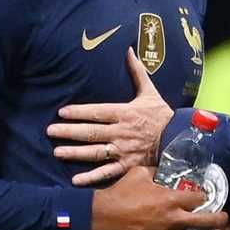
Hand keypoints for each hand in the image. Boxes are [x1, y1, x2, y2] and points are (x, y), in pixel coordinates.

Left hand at [47, 48, 172, 185]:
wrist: (179, 138)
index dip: (79, 112)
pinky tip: (76, 180)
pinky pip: (107, 172)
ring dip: (75, 153)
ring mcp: (123, 150)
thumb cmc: (161, 114)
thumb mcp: (150, 91)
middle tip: (50, 131)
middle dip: (69, 131)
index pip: (97, 112)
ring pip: (95, 152)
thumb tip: (129, 50)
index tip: (62, 112)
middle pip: (91, 132)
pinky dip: (92, 177)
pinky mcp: (127, 165)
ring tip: (57, 152)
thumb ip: (137, 71)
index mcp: (124, 113)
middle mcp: (120, 132)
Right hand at [92, 166, 227, 229]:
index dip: (206, 197)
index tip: (206, 196)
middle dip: (220, 220)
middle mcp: (173, 219)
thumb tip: (165, 169)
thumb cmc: (121, 193)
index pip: (200, 199)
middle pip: (208, 223)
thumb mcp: (140, 173)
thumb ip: (157, 171)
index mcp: (171, 199)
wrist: (103, 217)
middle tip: (223, 219)